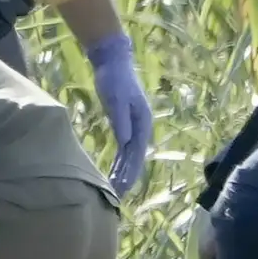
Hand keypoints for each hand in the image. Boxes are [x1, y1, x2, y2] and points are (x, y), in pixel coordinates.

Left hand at [84, 30, 153, 193]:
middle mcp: (141, 128)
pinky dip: (120, 161)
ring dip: (124, 171)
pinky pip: (123, 148)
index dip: (131, 171)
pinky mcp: (124, 124)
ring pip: (130, 155)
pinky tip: (115, 172)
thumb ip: (121, 119)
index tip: (124, 187)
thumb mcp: (116, 98)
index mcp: (143, 123)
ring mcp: (134, 127)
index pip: (137, 153)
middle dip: (128, 176)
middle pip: (135, 158)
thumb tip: (126, 141)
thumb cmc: (114, 79)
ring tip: (116, 189)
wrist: (113, 63)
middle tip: (118, 195)